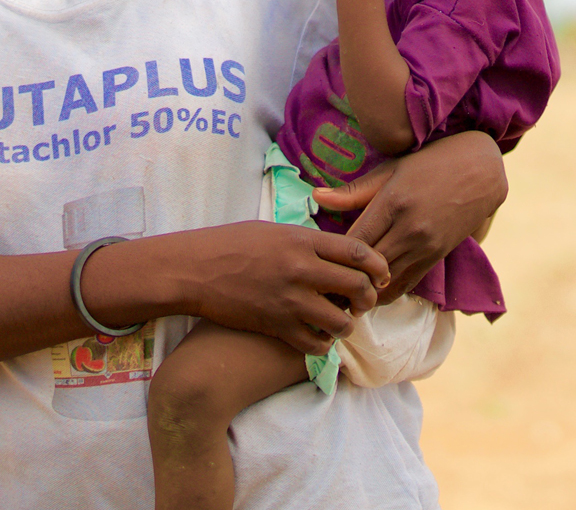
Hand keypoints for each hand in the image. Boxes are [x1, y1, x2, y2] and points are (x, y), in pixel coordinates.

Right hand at [160, 221, 389, 354]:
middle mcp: (301, 269)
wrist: (194, 270)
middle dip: (369, 298)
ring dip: (347, 325)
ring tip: (340, 322)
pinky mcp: (275, 325)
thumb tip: (335, 252)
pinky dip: (323, 344)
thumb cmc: (230, 245)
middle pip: (358, 286)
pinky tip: (318, 338)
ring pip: (341, 321)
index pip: (359, 252)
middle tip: (364, 302)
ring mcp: (289, 300)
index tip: (381, 275)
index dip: (378, 266)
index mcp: (303, 240)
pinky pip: (315, 344)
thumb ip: (307, 242)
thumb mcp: (273, 231)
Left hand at [312, 131, 506, 303]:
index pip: (354, 243)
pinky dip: (387, 292)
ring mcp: (425, 246)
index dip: (334, 259)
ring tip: (341, 297)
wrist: (481, 171)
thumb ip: (353, 190)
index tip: (317, 265)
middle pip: (367, 268)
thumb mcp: (391, 169)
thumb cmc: (431, 162)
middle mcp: (409, 229)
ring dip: (364, 291)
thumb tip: (316, 196)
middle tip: (321, 289)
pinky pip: (407, 284)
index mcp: (392, 203)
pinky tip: (371, 294)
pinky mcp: (437, 257)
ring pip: (386, 282)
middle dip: (344, 280)